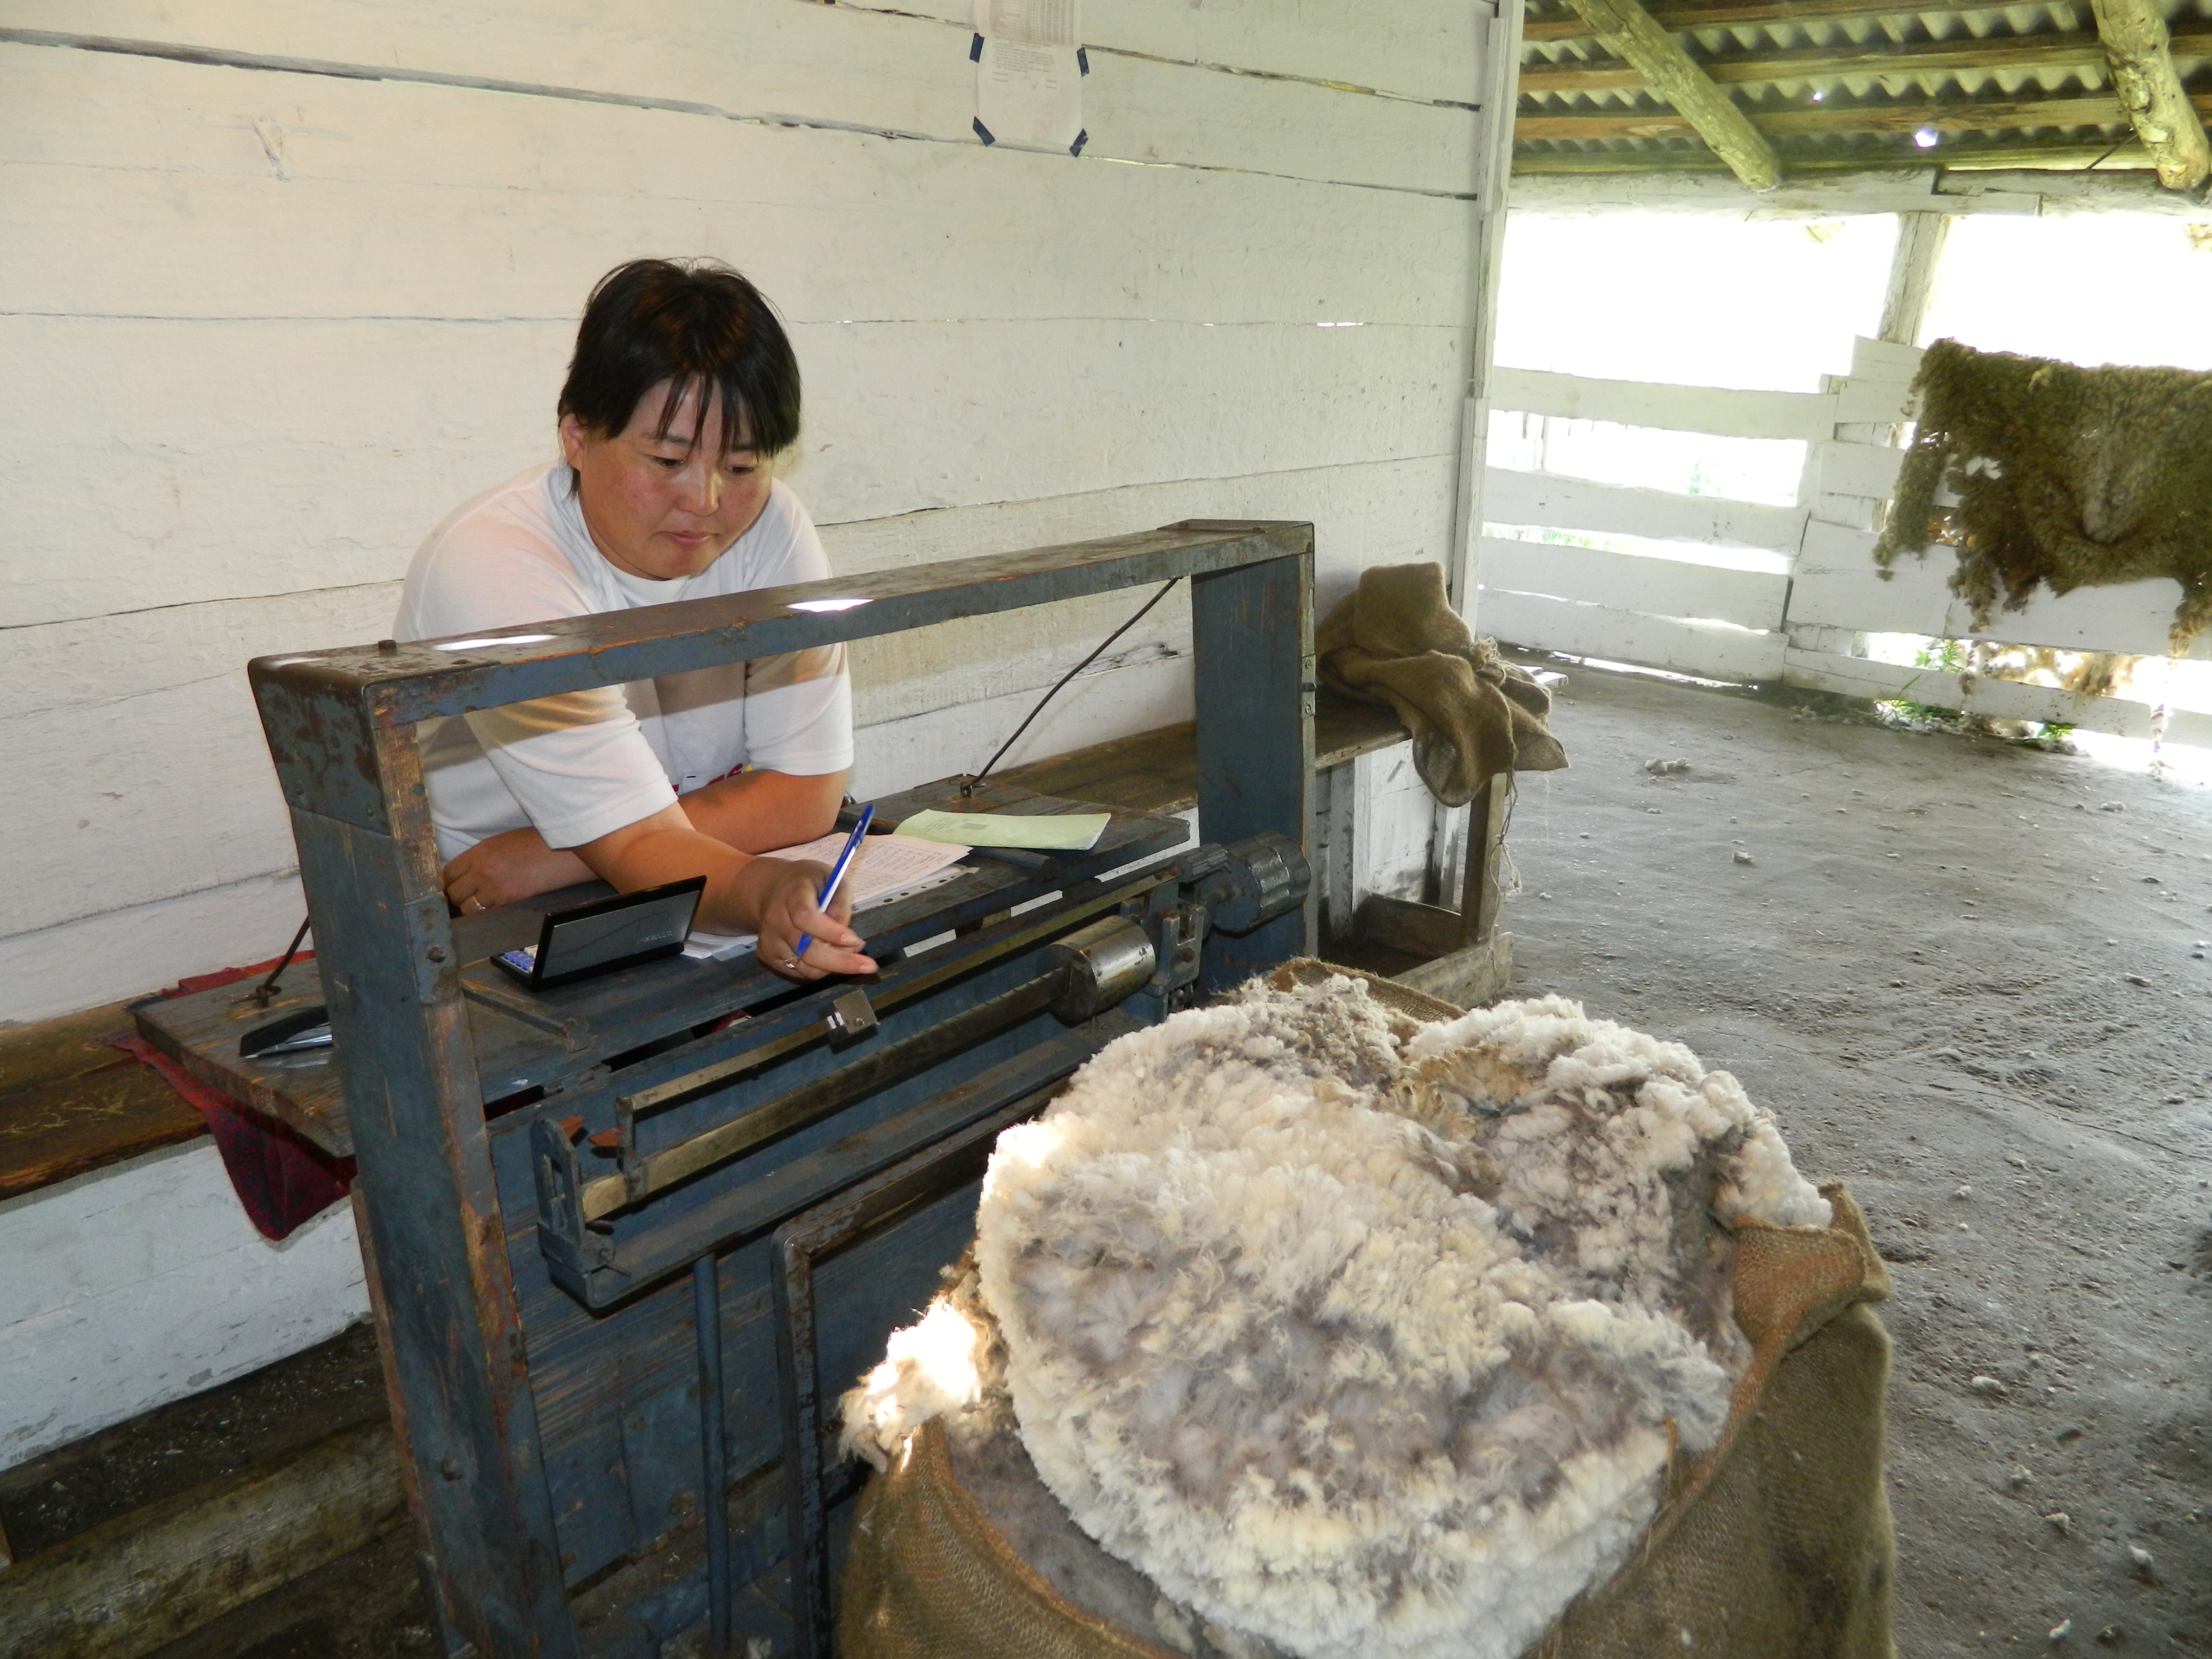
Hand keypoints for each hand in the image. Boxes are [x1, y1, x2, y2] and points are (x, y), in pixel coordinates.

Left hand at [443, 828, 593, 914]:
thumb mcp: (502, 842)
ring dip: (471, 908)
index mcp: (480, 853)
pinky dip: (487, 914)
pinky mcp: (509, 902)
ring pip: (467, 908)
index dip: (449, 882)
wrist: (564, 853)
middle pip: (454, 892)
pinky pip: (486, 914)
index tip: (454, 886)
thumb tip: (468, 873)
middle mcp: (482, 871)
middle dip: (458, 896)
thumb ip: (481, 857)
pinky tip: (495, 909)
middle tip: (465, 898)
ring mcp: (495, 888)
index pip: (449, 873)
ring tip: (481, 905)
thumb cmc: (537, 843)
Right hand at [740, 857, 876, 982]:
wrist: (771, 890)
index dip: (830, 932)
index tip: (854, 940)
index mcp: (791, 895)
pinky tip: (834, 958)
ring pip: (805, 966)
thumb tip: (848, 937)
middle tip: (868, 965)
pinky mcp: (769, 956)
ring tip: (854, 957)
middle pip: (805, 950)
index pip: (805, 917)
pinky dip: (821, 970)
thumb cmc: (807, 883)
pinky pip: (799, 972)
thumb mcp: (830, 878)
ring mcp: (769, 941)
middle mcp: (775, 920)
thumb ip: (841, 903)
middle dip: (840, 961)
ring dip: (834, 967)